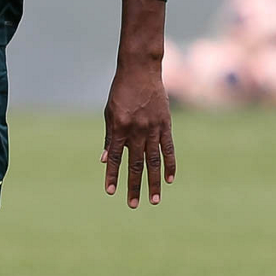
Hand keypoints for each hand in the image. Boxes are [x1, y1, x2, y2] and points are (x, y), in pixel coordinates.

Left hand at [101, 61, 174, 206]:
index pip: (116, 158)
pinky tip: (169, 179)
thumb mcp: (109, 112)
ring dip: (154, 182)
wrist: (141, 70)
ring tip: (154, 200)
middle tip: (133, 205)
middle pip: (135, 164)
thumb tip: (106, 160)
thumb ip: (110, 137)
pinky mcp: (165, 124)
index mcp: (120, 127)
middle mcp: (137, 130)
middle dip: (134, 186)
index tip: (111, 192)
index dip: (113, 176)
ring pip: (153, 161)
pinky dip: (169, 164)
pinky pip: (168, 148)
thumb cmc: (121, 91)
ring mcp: (153, 128)